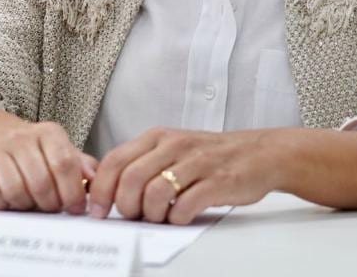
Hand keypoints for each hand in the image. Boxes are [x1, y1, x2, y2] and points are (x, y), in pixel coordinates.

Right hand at [0, 119, 98, 214]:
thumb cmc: (32, 150)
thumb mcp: (59, 149)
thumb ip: (80, 165)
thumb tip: (95, 179)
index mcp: (48, 133)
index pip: (64, 163)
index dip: (72, 192)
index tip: (74, 208)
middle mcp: (20, 137)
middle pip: (40, 182)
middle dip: (50, 204)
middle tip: (51, 208)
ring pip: (15, 190)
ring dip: (26, 205)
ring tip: (30, 202)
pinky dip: (2, 204)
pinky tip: (8, 200)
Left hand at [88, 127, 283, 224]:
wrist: (257, 153)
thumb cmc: (209, 155)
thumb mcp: (170, 148)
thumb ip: (142, 162)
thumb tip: (108, 188)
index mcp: (156, 137)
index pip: (114, 160)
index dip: (101, 189)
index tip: (98, 209)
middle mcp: (172, 146)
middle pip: (130, 178)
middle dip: (124, 205)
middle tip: (131, 216)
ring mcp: (195, 163)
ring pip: (155, 192)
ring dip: (151, 214)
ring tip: (158, 218)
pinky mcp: (216, 182)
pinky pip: (185, 205)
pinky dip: (176, 218)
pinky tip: (180, 217)